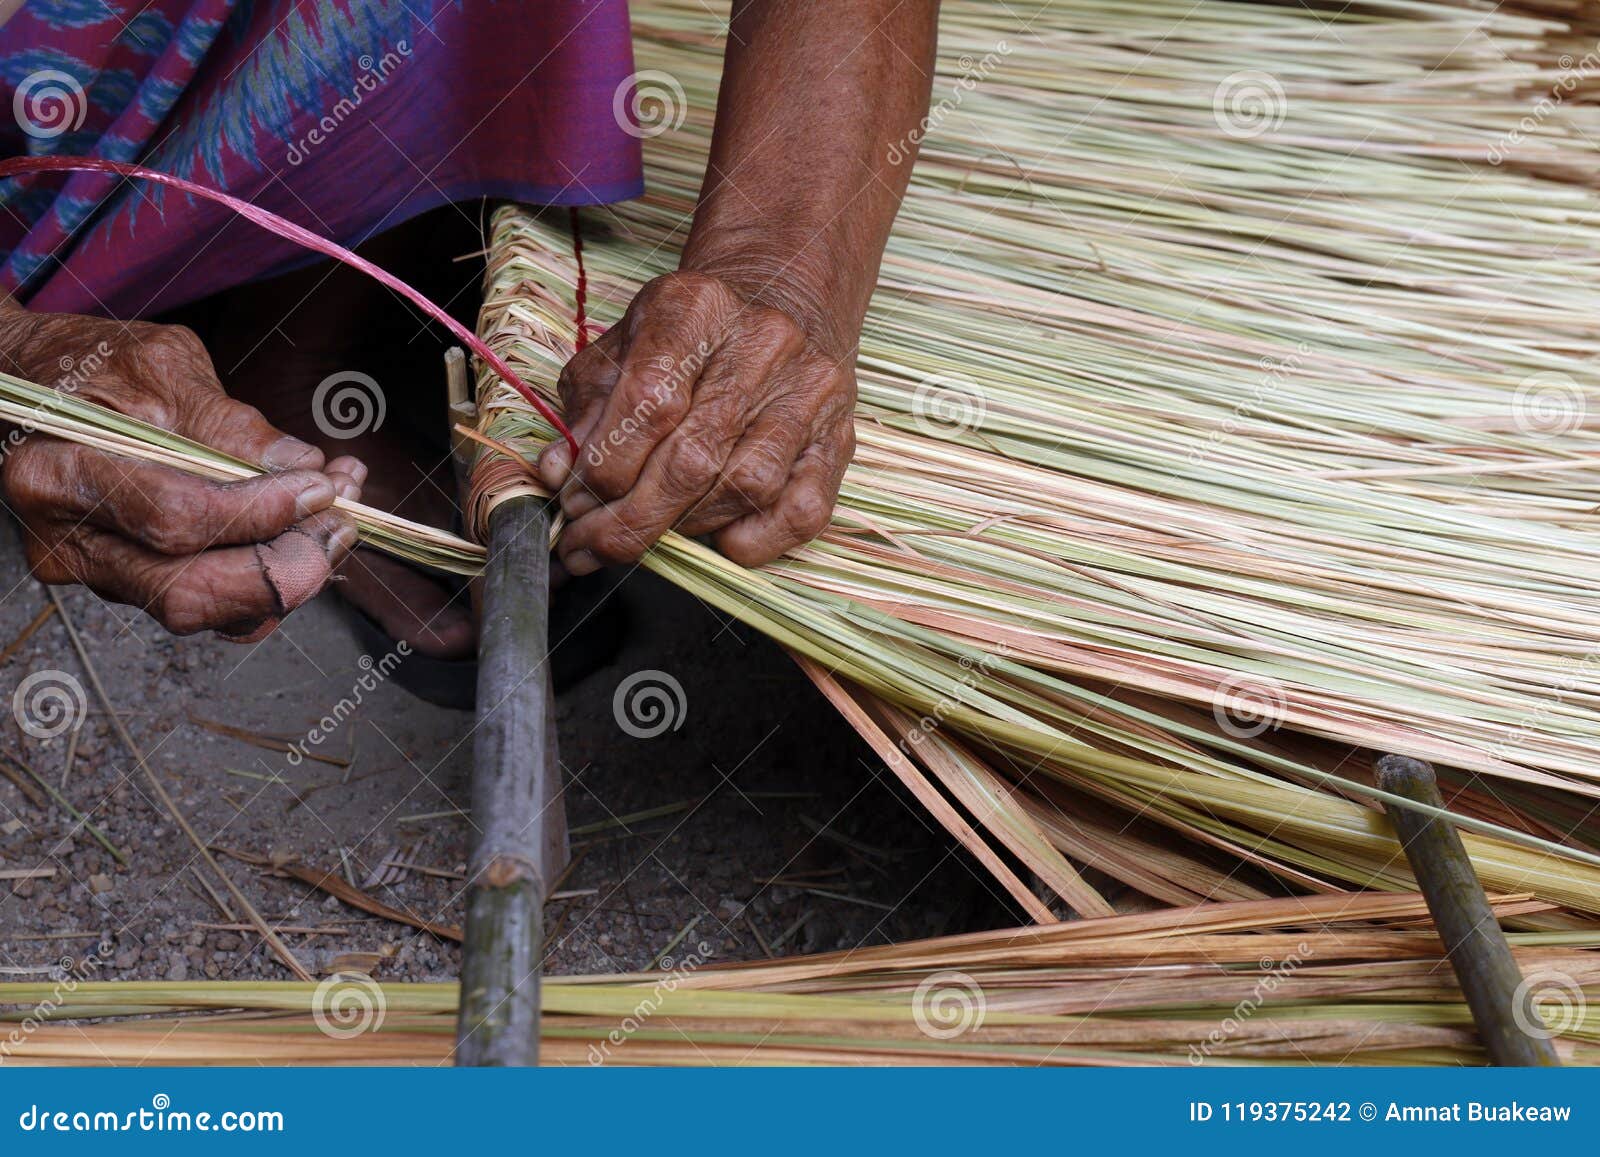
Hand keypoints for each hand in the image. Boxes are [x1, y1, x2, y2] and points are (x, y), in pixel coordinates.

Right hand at [0, 309, 363, 639]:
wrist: (40, 387)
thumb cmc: (94, 367)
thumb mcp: (159, 367)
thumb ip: (225, 422)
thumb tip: (300, 465)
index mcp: (56, 478)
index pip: (175, 520)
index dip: (261, 510)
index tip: (323, 483)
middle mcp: (71, 544)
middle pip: (189, 594)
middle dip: (285, 567)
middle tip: (344, 520)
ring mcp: (101, 575)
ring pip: (209, 613)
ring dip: (290, 576)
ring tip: (339, 520)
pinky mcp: (135, 585)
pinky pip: (214, 608)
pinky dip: (273, 581)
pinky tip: (310, 534)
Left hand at [537, 270, 854, 574]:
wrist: (781, 299)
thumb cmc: (689, 334)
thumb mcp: (624, 345)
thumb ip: (588, 405)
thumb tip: (559, 472)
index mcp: (696, 307)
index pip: (649, 402)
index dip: (604, 467)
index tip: (572, 502)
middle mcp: (763, 344)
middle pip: (692, 458)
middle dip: (631, 519)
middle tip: (590, 547)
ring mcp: (810, 394)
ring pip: (744, 488)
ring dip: (684, 528)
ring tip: (647, 534)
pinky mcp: (839, 438)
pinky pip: (801, 511)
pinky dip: (755, 540)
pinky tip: (718, 537)